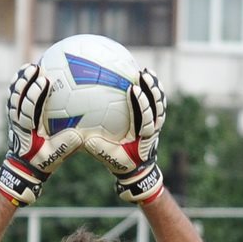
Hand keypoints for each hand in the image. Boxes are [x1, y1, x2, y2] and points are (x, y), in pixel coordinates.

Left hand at [0, 63, 82, 205]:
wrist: (25, 167)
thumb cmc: (41, 161)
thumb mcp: (55, 156)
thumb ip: (66, 145)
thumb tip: (81, 134)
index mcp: (25, 130)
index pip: (27, 108)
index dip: (34, 93)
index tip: (44, 80)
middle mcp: (16, 121)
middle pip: (16, 98)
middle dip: (24, 81)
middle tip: (35, 67)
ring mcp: (13, 118)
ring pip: (12, 95)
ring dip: (20, 80)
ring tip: (30, 66)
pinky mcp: (14, 116)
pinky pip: (14, 97)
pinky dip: (20, 85)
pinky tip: (30, 75)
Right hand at [84, 69, 165, 202]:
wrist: (137, 169)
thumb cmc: (122, 163)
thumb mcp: (109, 158)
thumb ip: (98, 148)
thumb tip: (82, 138)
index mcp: (145, 138)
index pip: (146, 117)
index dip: (141, 103)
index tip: (133, 89)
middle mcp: (154, 129)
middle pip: (158, 107)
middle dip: (151, 90)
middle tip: (142, 74)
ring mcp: (156, 124)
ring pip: (160, 103)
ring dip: (155, 87)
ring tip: (146, 71)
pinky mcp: (155, 121)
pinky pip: (157, 103)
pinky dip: (153, 90)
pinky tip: (146, 78)